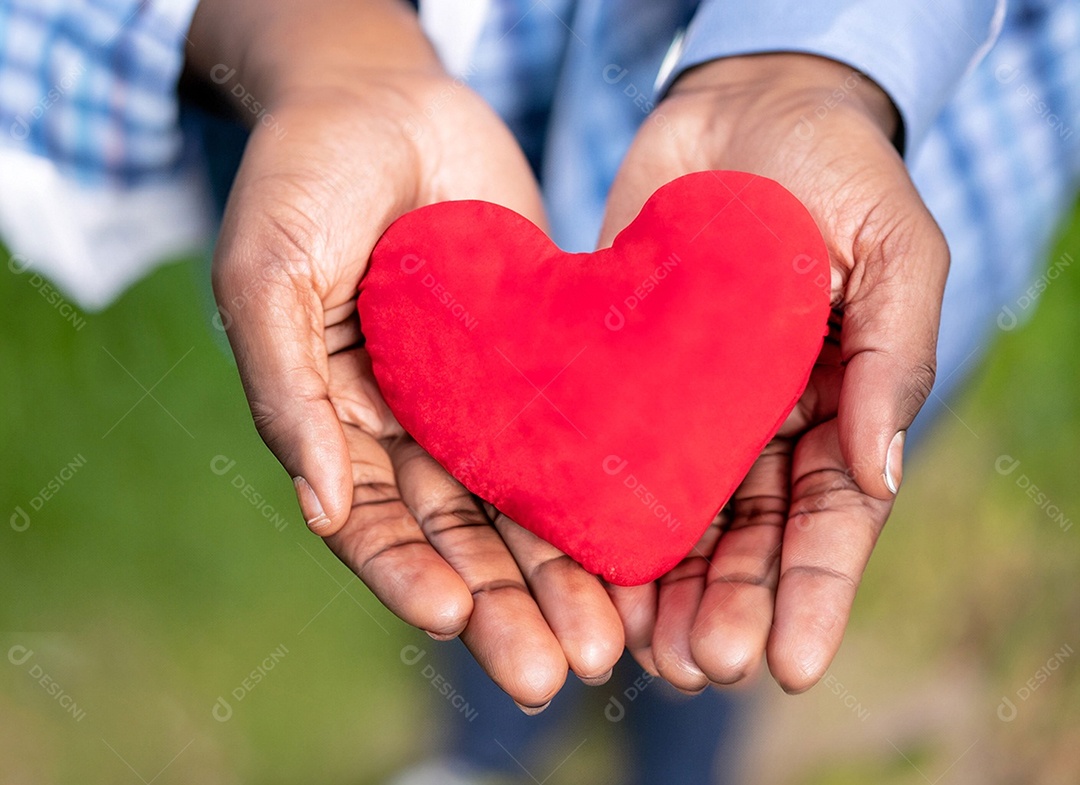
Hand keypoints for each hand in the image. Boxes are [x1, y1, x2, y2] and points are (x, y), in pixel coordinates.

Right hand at [186, 0, 622, 706]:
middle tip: (558, 669)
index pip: (374, 522)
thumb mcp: (267, 270)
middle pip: (460, 537)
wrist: (384, 95)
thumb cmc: (304, 174)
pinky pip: (572, 436)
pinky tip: (647, 543)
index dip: (407, 574)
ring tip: (610, 644)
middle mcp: (411, 428)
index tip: (450, 619)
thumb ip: (285, 386)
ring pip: (523, 506)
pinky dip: (601, 494)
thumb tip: (318, 504)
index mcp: (335, 422)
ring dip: (562, 577)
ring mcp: (477, 400)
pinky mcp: (538, 364)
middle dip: (504, 606)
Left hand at [598, 53, 947, 692]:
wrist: (738, 106)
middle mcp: (759, 428)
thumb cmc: (834, 168)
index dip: (811, 595)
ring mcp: (686, 410)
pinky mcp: (617, 379)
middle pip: (744, 542)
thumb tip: (882, 474)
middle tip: (695, 667)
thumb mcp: (894, 248)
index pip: (830, 523)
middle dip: (723, 609)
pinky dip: (592, 517)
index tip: (786, 664)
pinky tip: (573, 568)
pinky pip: (603, 457)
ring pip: (672, 520)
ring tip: (631, 649)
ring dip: (656, 590)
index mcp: (837, 412)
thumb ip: (891, 355)